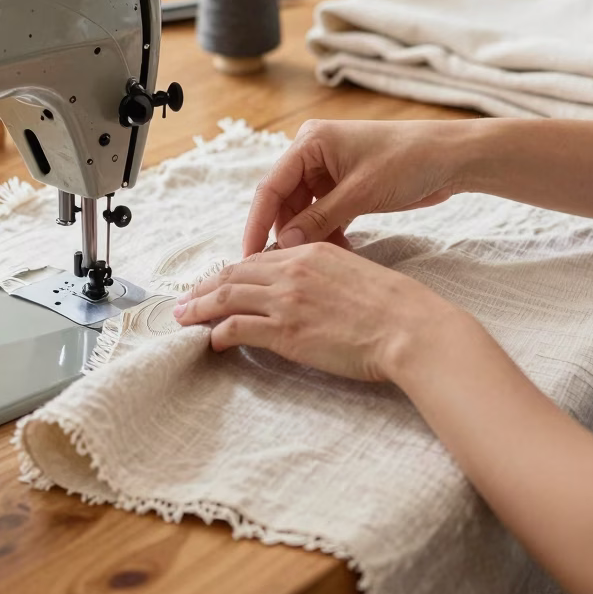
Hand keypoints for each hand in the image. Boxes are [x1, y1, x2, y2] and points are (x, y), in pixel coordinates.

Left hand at [172, 242, 470, 382]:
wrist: (409, 328)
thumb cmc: (395, 307)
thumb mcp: (354, 274)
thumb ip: (324, 275)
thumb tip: (308, 290)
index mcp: (311, 252)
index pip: (257, 258)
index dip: (230, 271)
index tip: (216, 282)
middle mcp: (293, 270)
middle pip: (233, 274)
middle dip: (204, 288)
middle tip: (184, 299)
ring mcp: (286, 300)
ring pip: (226, 298)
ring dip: (199, 308)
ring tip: (183, 318)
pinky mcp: (285, 331)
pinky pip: (237, 328)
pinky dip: (218, 333)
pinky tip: (212, 341)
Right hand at [244, 119, 464, 255]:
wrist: (450, 158)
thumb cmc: (408, 162)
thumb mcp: (361, 192)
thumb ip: (320, 219)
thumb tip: (284, 245)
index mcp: (309, 142)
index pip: (270, 187)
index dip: (258, 224)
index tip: (249, 257)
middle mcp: (313, 153)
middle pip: (284, 201)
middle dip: (287, 233)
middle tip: (287, 268)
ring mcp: (329, 170)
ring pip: (304, 211)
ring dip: (311, 237)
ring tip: (323, 261)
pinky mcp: (345, 187)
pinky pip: (324, 214)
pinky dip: (329, 233)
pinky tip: (340, 252)